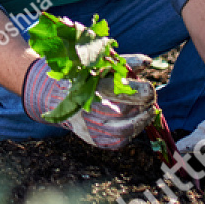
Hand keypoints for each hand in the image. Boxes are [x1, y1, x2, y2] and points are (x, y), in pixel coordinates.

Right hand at [22, 57, 156, 149]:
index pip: (118, 91)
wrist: (53, 94)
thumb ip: (124, 62)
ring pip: (122, 130)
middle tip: (151, 99)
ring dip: (140, 121)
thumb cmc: (82, 74)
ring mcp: (87, 126)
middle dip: (142, 106)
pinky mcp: (91, 138)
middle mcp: (86, 108)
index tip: (150, 87)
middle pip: (123, 112)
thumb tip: (148, 61)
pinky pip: (116, 142)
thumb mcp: (100, 63)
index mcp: (88, 86)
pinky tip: (136, 121)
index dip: (139, 91)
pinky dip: (130, 133)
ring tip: (148, 111)